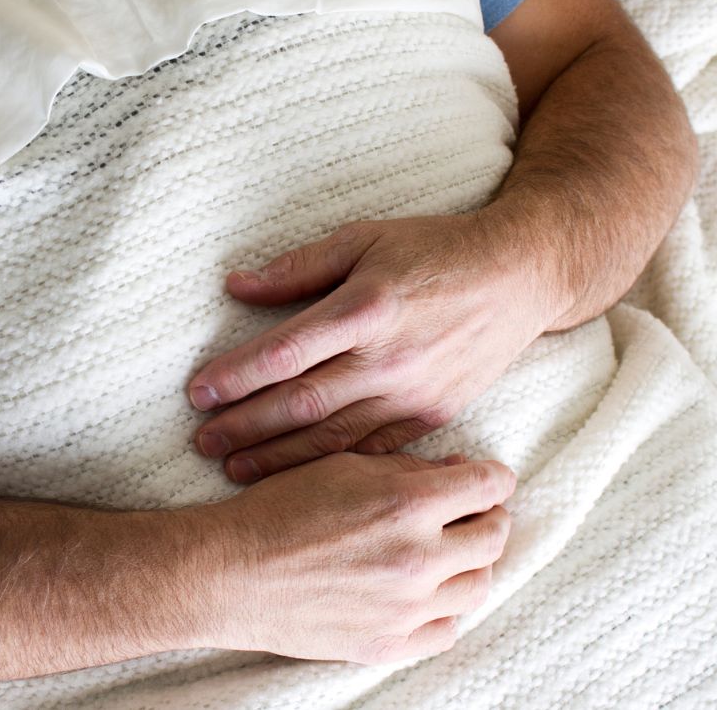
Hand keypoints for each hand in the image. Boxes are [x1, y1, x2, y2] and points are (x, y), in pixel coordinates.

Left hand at [188, 213, 547, 479]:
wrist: (518, 278)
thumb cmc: (433, 249)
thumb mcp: (363, 239)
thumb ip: (298, 267)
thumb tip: (237, 285)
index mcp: (366, 308)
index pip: (287, 351)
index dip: (237, 375)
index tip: (197, 392)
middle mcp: (388, 358)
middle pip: (302, 402)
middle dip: (246, 426)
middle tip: (201, 441)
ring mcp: (413, 394)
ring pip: (334, 437)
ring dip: (279, 456)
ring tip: (232, 468)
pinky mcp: (432, 416)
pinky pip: (373, 451)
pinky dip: (332, 467)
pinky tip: (298, 478)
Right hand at [205, 450, 514, 663]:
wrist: (236, 570)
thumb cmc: (282, 507)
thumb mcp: (343, 465)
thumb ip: (406, 468)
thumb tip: (454, 473)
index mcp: (407, 503)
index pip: (487, 487)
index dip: (494, 477)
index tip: (491, 478)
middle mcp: (418, 558)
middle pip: (492, 538)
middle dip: (492, 517)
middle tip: (478, 511)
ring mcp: (408, 609)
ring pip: (477, 586)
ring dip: (473, 563)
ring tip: (453, 550)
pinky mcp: (391, 645)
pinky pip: (446, 629)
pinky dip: (446, 608)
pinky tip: (429, 591)